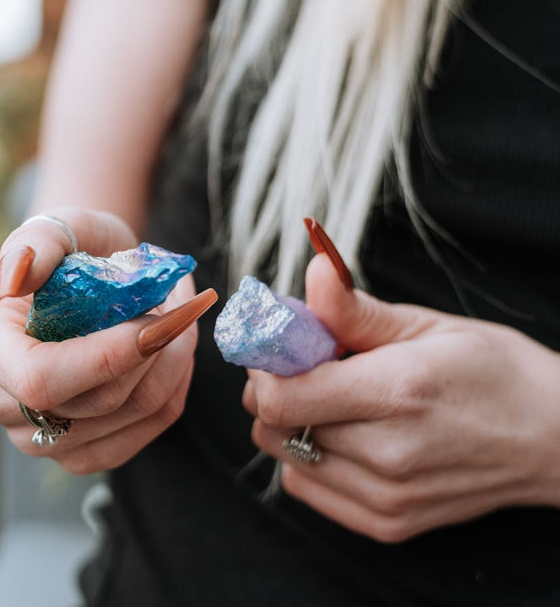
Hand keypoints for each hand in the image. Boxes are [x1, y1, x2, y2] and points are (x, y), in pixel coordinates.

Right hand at [0, 206, 215, 473]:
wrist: (82, 279)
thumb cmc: (71, 248)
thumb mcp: (60, 225)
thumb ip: (38, 242)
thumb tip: (17, 277)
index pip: (39, 379)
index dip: (107, 358)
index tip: (160, 318)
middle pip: (93, 403)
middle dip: (155, 352)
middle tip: (183, 304)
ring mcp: (31, 436)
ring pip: (126, 420)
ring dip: (172, 368)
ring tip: (179, 319)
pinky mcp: (72, 453)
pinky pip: (140, 437)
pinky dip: (171, 392)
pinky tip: (173, 355)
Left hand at [244, 252, 559, 542]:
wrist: (555, 441)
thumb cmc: (493, 373)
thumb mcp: (426, 326)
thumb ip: (354, 309)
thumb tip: (311, 270)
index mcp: (397, 394)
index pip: (280, 396)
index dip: (264, 366)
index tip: (280, 347)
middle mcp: (389, 455)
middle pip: (272, 425)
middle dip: (275, 388)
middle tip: (311, 368)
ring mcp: (387, 498)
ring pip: (282, 456)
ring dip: (290, 424)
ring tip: (337, 402)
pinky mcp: (385, 524)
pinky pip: (305, 487)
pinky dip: (308, 459)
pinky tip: (346, 436)